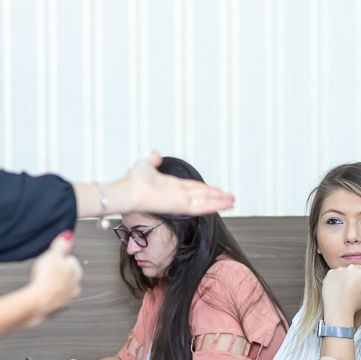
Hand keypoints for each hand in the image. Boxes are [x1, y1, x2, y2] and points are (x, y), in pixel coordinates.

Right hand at [25, 232, 82, 324]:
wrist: (38, 301)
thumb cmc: (46, 277)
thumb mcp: (53, 254)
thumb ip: (62, 244)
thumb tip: (69, 235)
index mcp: (76, 272)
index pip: (72, 261)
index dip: (61, 258)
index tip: (53, 258)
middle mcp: (75, 287)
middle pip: (69, 276)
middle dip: (60, 273)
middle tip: (48, 270)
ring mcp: (67, 300)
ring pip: (64, 290)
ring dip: (57, 286)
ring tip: (45, 282)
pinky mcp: (58, 310)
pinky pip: (55, 302)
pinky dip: (50, 298)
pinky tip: (43, 295)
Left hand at [113, 151, 234, 215]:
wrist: (127, 190)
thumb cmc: (132, 180)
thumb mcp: (145, 164)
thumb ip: (153, 160)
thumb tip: (156, 153)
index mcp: (171, 186)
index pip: (193, 188)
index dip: (207, 189)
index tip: (217, 190)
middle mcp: (177, 195)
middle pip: (202, 196)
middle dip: (217, 197)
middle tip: (230, 198)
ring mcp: (180, 201)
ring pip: (205, 201)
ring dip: (219, 201)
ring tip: (233, 201)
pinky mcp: (180, 206)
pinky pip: (200, 206)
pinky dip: (213, 205)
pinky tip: (224, 205)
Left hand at [321, 265, 360, 319]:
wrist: (338, 309)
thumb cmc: (357, 302)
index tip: (360, 291)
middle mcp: (351, 267)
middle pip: (355, 272)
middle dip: (355, 279)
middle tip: (352, 291)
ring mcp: (339, 269)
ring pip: (345, 273)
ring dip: (345, 279)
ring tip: (344, 291)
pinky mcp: (329, 273)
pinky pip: (335, 275)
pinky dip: (336, 280)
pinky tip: (337, 289)